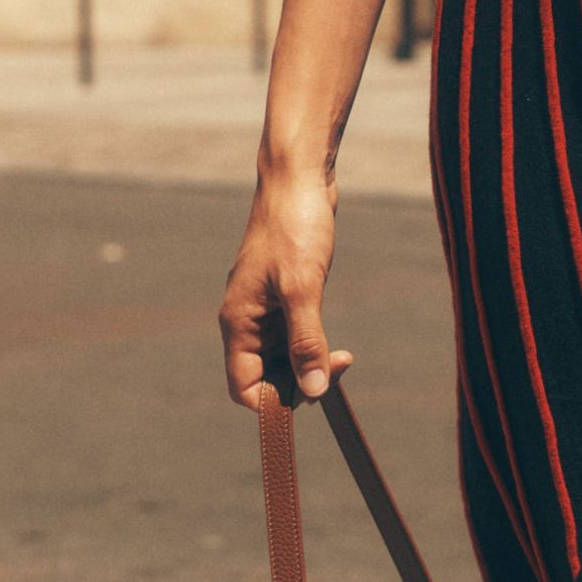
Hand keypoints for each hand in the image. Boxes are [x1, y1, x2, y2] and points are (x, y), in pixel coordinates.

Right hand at [219, 169, 353, 410]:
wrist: (300, 180)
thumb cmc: (294, 227)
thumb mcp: (303, 288)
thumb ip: (307, 341)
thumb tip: (314, 390)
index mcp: (238, 322)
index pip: (244, 386)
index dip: (273, 402)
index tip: (313, 396)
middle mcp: (247, 319)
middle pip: (265, 376)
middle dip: (298, 383)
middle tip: (338, 371)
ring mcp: (265, 307)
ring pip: (282, 357)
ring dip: (310, 364)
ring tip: (343, 357)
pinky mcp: (285, 294)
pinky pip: (294, 335)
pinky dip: (314, 344)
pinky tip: (337, 342)